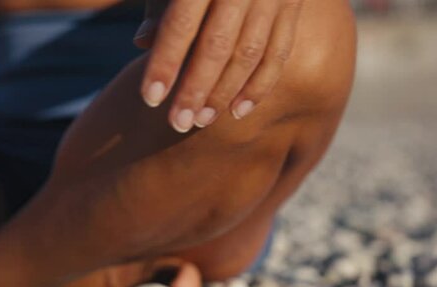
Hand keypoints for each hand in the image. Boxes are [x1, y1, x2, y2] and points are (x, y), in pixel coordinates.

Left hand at [134, 0, 303, 132]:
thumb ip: (161, 2)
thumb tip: (142, 43)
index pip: (182, 22)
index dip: (165, 63)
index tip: (150, 99)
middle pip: (218, 45)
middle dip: (195, 89)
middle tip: (177, 123)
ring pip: (250, 54)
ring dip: (225, 93)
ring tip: (201, 121)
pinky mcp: (294, 3)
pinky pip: (279, 52)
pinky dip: (260, 85)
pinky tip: (239, 111)